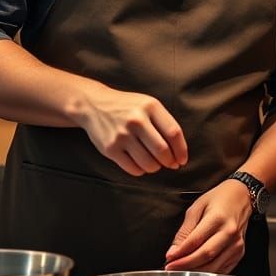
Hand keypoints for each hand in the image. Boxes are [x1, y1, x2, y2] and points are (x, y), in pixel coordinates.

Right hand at [69, 82, 187, 175]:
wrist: (93, 105)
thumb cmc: (127, 107)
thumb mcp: (147, 105)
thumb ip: (163, 123)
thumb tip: (178, 153)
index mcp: (150, 106)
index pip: (173, 133)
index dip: (181, 150)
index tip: (182, 160)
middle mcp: (136, 120)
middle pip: (162, 151)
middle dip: (169, 162)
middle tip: (170, 164)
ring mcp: (122, 135)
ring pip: (148, 163)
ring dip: (155, 168)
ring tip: (154, 164)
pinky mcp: (110, 148)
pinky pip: (132, 169)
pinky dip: (140, 171)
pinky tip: (140, 164)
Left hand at [164, 180, 252, 272]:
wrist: (241, 198)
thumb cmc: (219, 200)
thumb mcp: (197, 208)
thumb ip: (185, 230)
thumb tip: (174, 251)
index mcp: (218, 218)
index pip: (196, 240)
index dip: (180, 252)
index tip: (169, 258)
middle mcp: (229, 233)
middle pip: (205, 255)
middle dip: (185, 265)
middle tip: (171, 267)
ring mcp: (236, 244)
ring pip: (213, 266)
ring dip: (195, 272)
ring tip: (181, 270)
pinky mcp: (239, 253)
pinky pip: (222, 269)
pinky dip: (207, 273)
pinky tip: (197, 270)